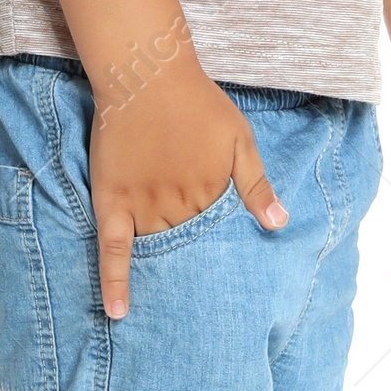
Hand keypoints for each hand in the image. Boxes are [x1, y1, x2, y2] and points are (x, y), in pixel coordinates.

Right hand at [91, 61, 285, 319]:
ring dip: (162, 279)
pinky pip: (112, 249)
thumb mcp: (241, 139)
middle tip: (201, 309)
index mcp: (211, 194)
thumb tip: (279, 223)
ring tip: (169, 315)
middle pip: (188, 250)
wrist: (148, 75)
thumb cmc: (198, 103)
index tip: (233, 289)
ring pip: (155, 252)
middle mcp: (178, 206)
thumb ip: (257, 183)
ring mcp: (143, 205)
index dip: (223, 260)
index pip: (220, 240)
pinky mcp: (113, 201)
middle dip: (194, 273)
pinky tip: (116, 311)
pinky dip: (114, 281)